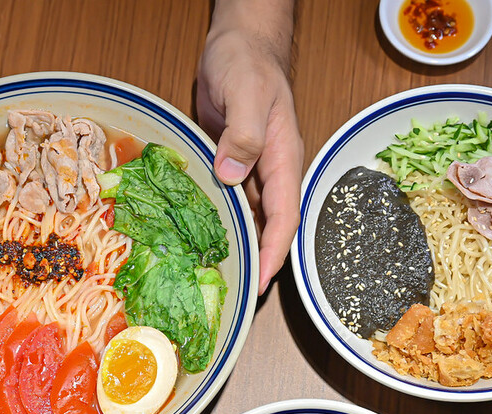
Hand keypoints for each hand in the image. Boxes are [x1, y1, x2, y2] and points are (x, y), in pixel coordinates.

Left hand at [197, 0, 302, 294]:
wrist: (239, 42)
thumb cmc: (248, 62)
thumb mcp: (246, 92)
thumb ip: (244, 134)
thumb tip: (232, 177)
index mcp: (283, 157)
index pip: (285, 215)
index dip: (273, 251)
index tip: (260, 282)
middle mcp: (270, 168)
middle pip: (270, 224)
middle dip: (258, 260)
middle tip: (237, 293)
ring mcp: (251, 166)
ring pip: (250, 215)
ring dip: (240, 244)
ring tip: (220, 276)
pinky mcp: (231, 161)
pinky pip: (230, 199)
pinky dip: (222, 220)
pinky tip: (205, 238)